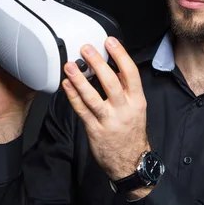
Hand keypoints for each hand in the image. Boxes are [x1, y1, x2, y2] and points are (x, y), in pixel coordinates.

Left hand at [61, 37, 149, 181]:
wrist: (131, 162)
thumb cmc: (132, 132)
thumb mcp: (137, 108)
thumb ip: (126, 89)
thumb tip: (115, 67)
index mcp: (137, 101)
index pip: (131, 73)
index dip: (120, 55)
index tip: (110, 41)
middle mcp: (124, 110)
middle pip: (111, 82)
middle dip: (97, 63)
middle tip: (86, 48)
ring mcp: (108, 121)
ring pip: (93, 97)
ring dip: (80, 80)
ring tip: (70, 66)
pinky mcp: (95, 130)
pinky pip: (82, 111)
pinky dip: (73, 97)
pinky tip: (66, 85)